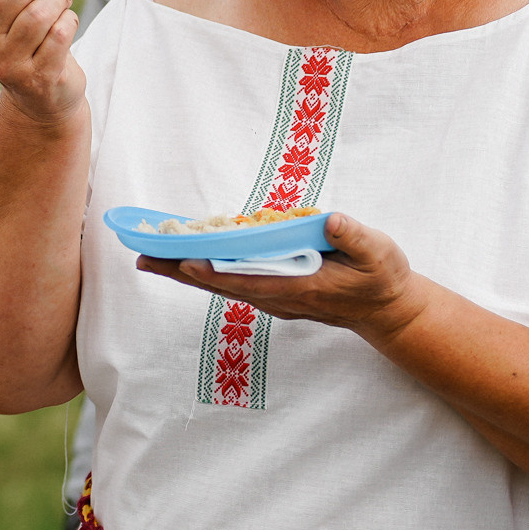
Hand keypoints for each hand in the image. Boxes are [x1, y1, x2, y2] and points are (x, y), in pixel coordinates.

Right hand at [0, 0, 81, 123]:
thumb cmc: (31, 41)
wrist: (41, 99)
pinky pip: (60, 35)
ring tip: (65, 2)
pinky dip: (70, 22)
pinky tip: (68, 23)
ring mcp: (8, 63)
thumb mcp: (15, 5)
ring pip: (41, 12)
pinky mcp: (37, 78)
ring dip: (62, 0)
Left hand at [137, 213, 427, 344]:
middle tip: (142, 258)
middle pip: (222, 285)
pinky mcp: (273, 293)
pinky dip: (206, 270)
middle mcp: (279, 298)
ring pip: (222, 285)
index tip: (185, 263)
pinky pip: (232, 281)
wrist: (387, 309)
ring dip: (186, 272)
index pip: (250, 280)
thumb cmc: (382, 278)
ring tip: (149, 258)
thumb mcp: (380, 253)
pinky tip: (185, 258)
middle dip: (181, 272)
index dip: (217, 272)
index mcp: (301, 289)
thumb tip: (331, 220)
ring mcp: (274, 298)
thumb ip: (356, 236)